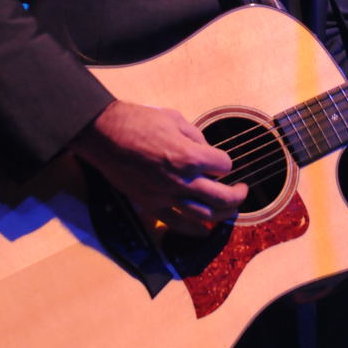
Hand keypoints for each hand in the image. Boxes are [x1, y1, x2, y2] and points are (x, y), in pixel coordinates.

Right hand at [71, 100, 247, 234]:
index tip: (220, 160)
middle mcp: (181, 180)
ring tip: (229, 209)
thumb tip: (205, 148)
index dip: (225, 162)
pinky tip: (203, 229)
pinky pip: (177, 223)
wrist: (105, 135)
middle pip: (222, 196)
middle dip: (237, 195)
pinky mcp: (151, 205)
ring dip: (222, 214)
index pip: (223, 165)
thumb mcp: (174, 118)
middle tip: (242, 190)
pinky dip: (194, 229)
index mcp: (189, 155)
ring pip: (204, 215)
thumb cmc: (138, 121)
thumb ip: (195, 135)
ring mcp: (166, 195)